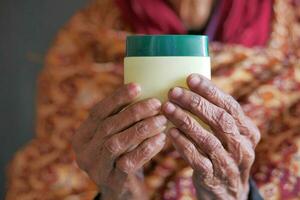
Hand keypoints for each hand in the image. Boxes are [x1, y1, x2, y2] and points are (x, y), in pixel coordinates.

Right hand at [72, 83, 166, 199]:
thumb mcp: (118, 136)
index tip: (138, 86)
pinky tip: (161, 139)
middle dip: (134, 112)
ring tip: (162, 119)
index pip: (97, 112)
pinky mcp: (112, 183)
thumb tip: (142, 89)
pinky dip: (146, 148)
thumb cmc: (124, 155)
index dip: (117, 98)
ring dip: (142, 129)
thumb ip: (122, 119)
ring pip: (116, 143)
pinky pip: (129, 163)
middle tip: (157, 104)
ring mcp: (96, 169)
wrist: (124, 191)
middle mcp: (84, 153)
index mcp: (82, 136)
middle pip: (107, 126)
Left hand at [162, 74, 260, 199]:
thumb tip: (190, 87)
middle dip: (195, 103)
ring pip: (207, 139)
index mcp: (247, 131)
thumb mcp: (228, 135)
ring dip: (185, 121)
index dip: (210, 90)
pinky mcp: (214, 178)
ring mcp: (229, 164)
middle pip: (220, 120)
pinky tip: (170, 132)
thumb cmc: (222, 152)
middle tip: (174, 92)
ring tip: (167, 108)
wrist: (228, 191)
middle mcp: (243, 146)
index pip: (230, 106)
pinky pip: (197, 158)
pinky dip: (183, 144)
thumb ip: (217, 115)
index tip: (190, 78)